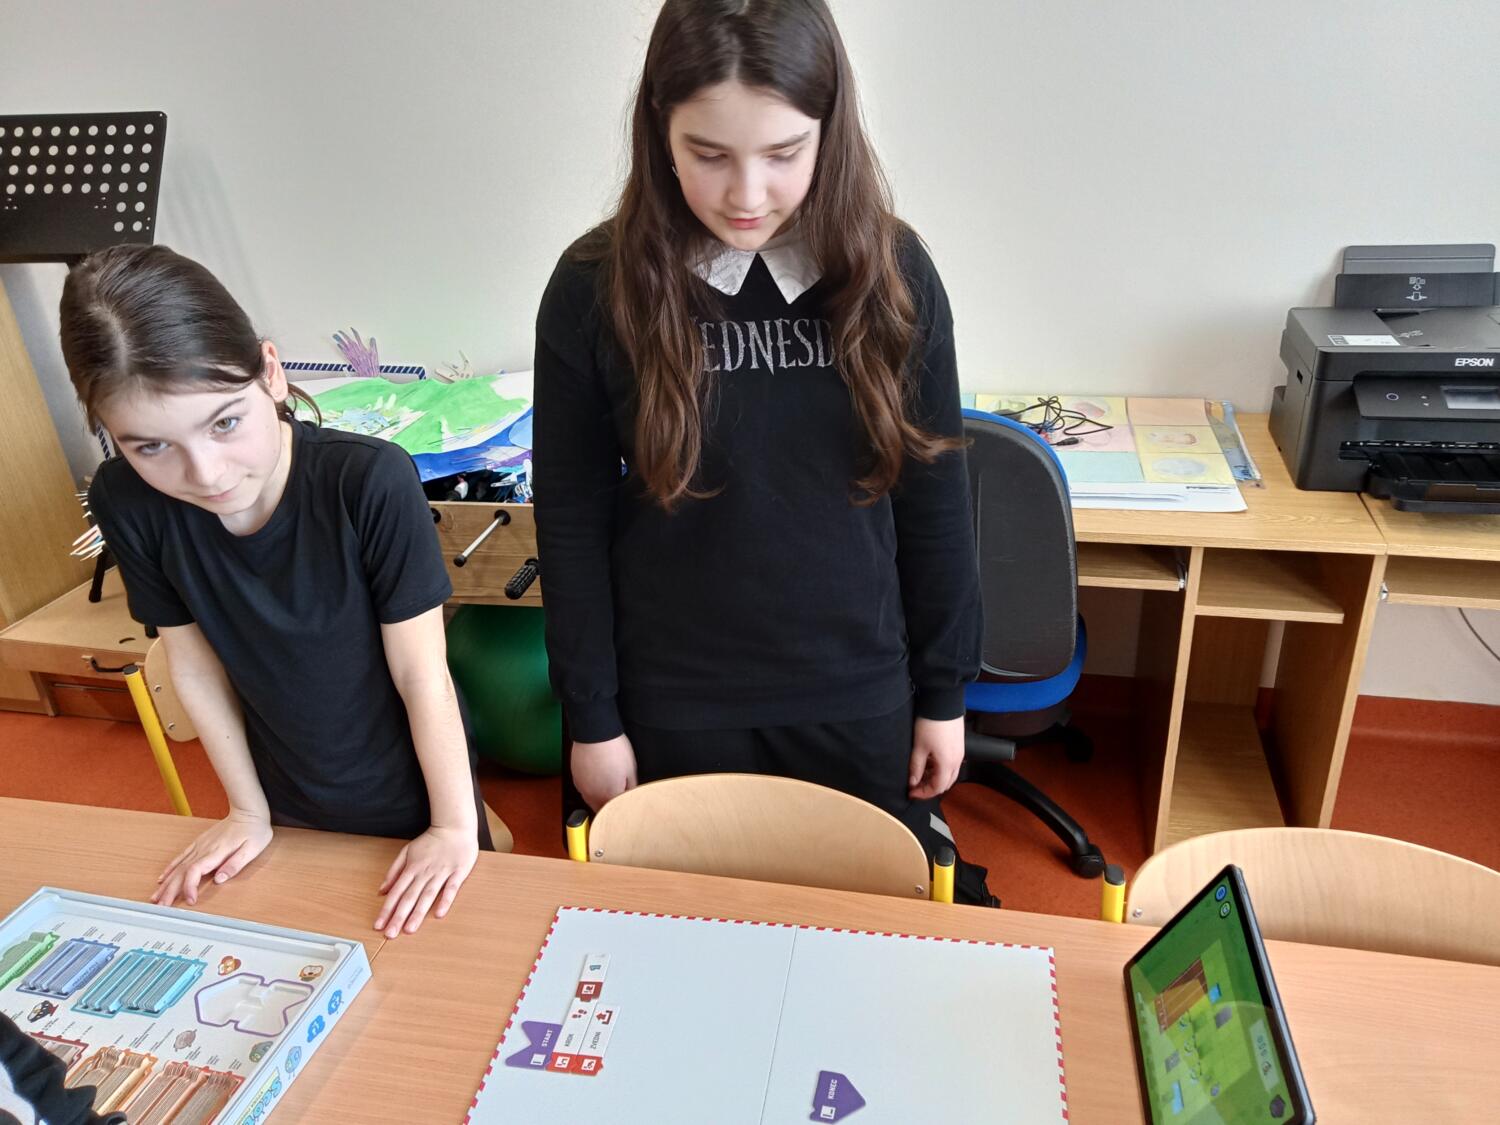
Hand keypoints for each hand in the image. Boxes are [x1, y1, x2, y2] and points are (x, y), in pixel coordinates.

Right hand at [153, 810, 272, 907]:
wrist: (248, 811)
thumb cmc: (254, 830)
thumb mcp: (252, 849)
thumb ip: (235, 864)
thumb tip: (220, 879)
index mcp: (216, 852)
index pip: (195, 871)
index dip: (189, 887)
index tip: (190, 900)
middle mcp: (204, 849)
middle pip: (182, 872)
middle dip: (170, 891)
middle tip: (162, 906)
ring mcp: (200, 845)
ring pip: (178, 866)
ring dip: (166, 883)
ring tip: (156, 898)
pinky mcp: (199, 843)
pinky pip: (181, 857)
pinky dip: (170, 868)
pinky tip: (162, 878)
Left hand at [375, 824, 478, 937]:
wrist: (454, 826)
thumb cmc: (431, 840)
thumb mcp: (407, 851)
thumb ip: (393, 871)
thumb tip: (381, 890)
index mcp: (412, 868)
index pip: (396, 892)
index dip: (386, 910)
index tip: (379, 925)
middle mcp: (424, 872)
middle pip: (409, 897)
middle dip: (398, 917)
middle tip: (390, 934)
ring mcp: (441, 872)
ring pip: (427, 895)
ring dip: (418, 913)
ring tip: (409, 929)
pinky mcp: (458, 872)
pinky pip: (451, 888)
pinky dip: (445, 901)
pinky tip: (439, 914)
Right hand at [571, 734, 636, 810]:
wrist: (595, 733)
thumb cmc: (614, 748)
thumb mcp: (631, 769)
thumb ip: (631, 787)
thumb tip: (631, 795)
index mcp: (609, 795)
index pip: (616, 811)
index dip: (623, 808)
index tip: (626, 804)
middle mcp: (593, 795)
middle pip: (602, 810)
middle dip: (610, 807)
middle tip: (618, 797)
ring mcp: (582, 787)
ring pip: (591, 801)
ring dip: (599, 799)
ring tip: (608, 786)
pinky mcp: (576, 779)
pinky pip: (584, 790)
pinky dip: (591, 789)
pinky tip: (597, 778)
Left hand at [908, 716, 964, 798]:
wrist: (943, 702)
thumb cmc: (931, 724)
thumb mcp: (919, 747)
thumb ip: (916, 767)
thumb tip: (913, 782)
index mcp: (947, 764)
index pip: (937, 788)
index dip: (923, 793)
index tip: (911, 793)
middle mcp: (957, 761)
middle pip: (945, 783)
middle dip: (930, 788)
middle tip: (915, 786)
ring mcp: (960, 753)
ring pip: (949, 774)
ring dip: (935, 778)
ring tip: (920, 774)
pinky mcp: (959, 745)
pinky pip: (951, 764)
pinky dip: (940, 768)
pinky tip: (929, 762)